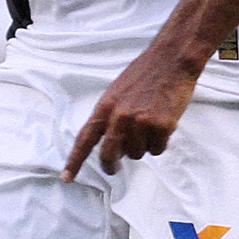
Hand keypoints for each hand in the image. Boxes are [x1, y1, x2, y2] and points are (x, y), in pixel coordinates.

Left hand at [63, 49, 201, 180]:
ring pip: (137, 154)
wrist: (171, 61)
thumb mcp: (117, 92)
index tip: (67, 178)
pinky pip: (157, 149)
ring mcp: (140, 122)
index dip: (74, 160)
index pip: (85, 138)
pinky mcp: (160, 126)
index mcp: (105, 107)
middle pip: (109, 154)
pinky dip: (161, 142)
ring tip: (151, 124)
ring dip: (143, 146)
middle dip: (111, 166)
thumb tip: (113, 145)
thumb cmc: (145, 75)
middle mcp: (119, 116)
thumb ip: (111, 116)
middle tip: (115, 169)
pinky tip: (164, 124)